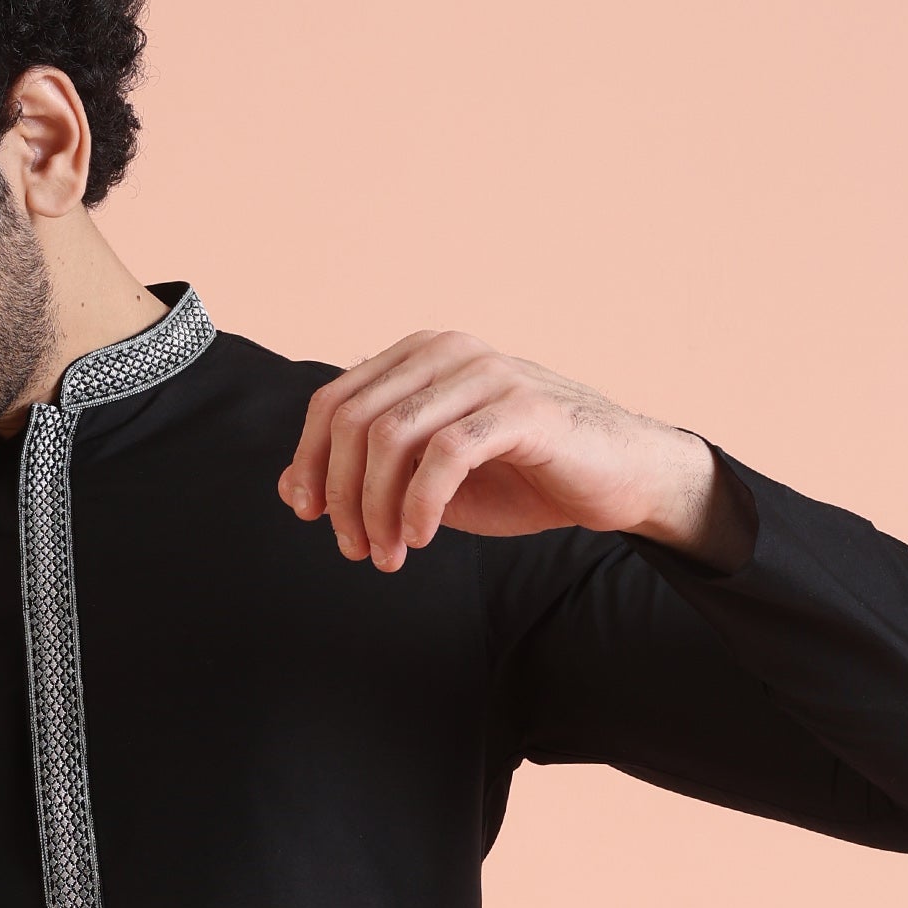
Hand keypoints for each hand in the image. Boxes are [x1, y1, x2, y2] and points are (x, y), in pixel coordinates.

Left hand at [277, 333, 754, 575]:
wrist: (616, 479)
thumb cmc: (523, 476)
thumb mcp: (427, 480)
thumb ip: (365, 475)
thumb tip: (290, 487)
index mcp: (419, 358)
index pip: (332, 402)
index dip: (311, 463)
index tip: (310, 517)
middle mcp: (448, 352)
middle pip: (353, 420)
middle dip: (342, 495)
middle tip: (355, 549)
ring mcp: (486, 374)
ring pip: (391, 437)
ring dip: (377, 508)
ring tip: (388, 554)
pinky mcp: (522, 409)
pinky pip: (444, 453)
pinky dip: (419, 504)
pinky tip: (418, 538)